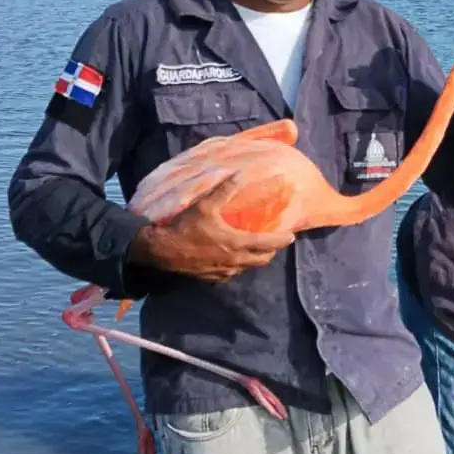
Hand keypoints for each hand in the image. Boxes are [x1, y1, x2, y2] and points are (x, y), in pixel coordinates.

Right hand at [127, 175, 293, 281]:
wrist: (161, 251)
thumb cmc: (185, 227)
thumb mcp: (205, 205)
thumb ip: (225, 190)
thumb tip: (239, 174)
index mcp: (237, 243)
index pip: (268, 244)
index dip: (282, 240)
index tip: (291, 236)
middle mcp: (235, 261)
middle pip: (262, 259)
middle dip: (270, 251)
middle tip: (273, 241)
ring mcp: (225, 272)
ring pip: (248, 267)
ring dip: (254, 258)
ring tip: (254, 247)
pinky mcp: (213, 279)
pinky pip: (233, 273)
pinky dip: (238, 265)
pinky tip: (232, 257)